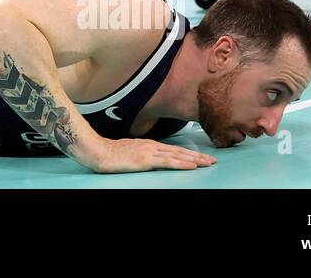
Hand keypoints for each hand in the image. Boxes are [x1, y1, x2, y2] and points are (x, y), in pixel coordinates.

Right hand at [86, 137, 215, 173]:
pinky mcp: (146, 160)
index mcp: (149, 145)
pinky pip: (168, 162)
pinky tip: (191, 165)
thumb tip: (149, 159)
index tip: (202, 157)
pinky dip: (181, 163)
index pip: (174, 149)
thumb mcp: (129, 151)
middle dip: (197, 156)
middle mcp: (152, 146)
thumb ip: (141, 153)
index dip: (189, 153)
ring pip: (177, 155)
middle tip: (213, 160)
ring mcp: (149, 152)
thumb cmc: (110, 153)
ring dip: (195, 159)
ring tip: (208, 163)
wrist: (98, 151)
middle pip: (180, 151)